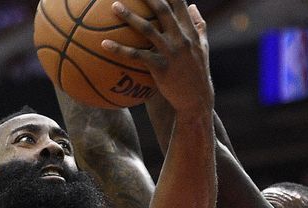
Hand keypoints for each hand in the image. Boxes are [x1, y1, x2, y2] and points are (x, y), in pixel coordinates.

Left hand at [102, 0, 212, 115]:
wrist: (197, 99)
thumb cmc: (197, 72)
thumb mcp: (203, 46)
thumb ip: (198, 25)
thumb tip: (193, 5)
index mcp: (190, 31)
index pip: (180, 3)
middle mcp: (181, 38)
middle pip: (163, 10)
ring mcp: (171, 52)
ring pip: (147, 29)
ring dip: (129, 16)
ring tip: (114, 5)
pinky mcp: (160, 67)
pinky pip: (137, 56)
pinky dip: (120, 49)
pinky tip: (104, 44)